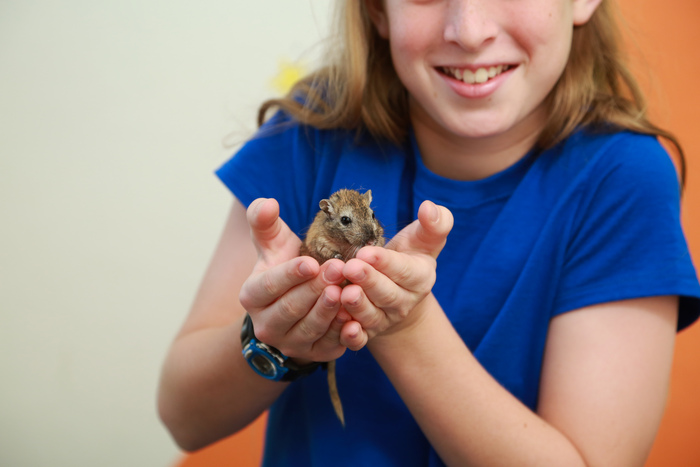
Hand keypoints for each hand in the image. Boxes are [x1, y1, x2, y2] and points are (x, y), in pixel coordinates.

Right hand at [239, 198, 354, 361]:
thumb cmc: (284, 267)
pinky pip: (329, 346)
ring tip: (346, 291)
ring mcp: (290, 343)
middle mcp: (266, 325)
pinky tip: (355, 318)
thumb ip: (265, 222)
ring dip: (329, 311)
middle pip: (290, 308)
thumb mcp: (273, 245)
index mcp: (252, 296)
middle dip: (315, 289)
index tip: (311, 262)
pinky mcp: (315, 354)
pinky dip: (342, 334)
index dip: (290, 275)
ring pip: (310, 328)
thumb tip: (268, 203)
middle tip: (339, 269)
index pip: (268, 286)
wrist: (294, 308)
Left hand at [339, 200, 453, 345]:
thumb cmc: (408, 256)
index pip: (403, 270)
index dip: (385, 262)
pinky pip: (360, 339)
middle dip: (368, 281)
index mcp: (420, 277)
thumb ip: (433, 224)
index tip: (366, 252)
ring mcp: (385, 320)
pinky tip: (342, 327)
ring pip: (371, 316)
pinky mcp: (368, 334)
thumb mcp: (423, 239)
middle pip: (386, 293)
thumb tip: (429, 208)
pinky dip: (351, 336)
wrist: (396, 291)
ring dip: (356, 306)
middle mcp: (404, 302)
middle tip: (350, 268)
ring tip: (342, 293)